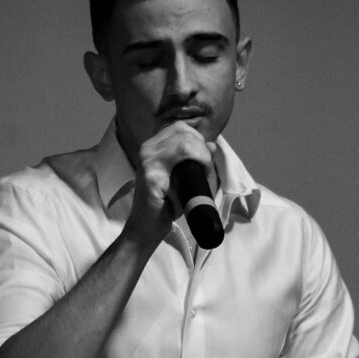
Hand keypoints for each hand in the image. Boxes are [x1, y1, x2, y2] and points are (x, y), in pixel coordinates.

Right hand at [124, 123, 215, 246]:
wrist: (146, 229)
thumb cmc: (164, 205)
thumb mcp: (182, 178)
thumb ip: (195, 159)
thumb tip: (211, 145)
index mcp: (153, 146)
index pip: (181, 128)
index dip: (198, 140)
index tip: (204, 159)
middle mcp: (147, 149)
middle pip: (184, 133)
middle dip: (202, 149)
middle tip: (206, 169)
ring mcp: (147, 161)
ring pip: (184, 144)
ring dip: (201, 157)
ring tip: (202, 173)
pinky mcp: (151, 176)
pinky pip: (180, 162)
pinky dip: (194, 168)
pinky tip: (195, 181)